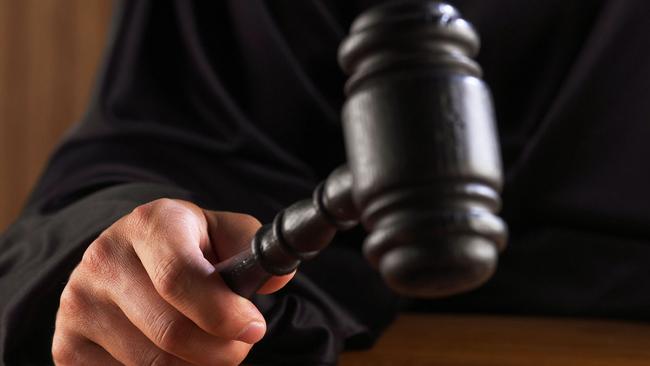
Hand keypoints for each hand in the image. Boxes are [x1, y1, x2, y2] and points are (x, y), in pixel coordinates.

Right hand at [52, 198, 293, 364]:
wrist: (128, 257)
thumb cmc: (187, 246)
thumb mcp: (221, 232)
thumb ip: (251, 248)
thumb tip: (275, 278)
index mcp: (149, 224)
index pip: (179, 277)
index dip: (223, 313)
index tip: (253, 328)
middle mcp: (104, 259)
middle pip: (171, 333)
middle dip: (220, 351)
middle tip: (238, 345)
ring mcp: (78, 306)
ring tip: (209, 348)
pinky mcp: (66, 347)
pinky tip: (175, 356)